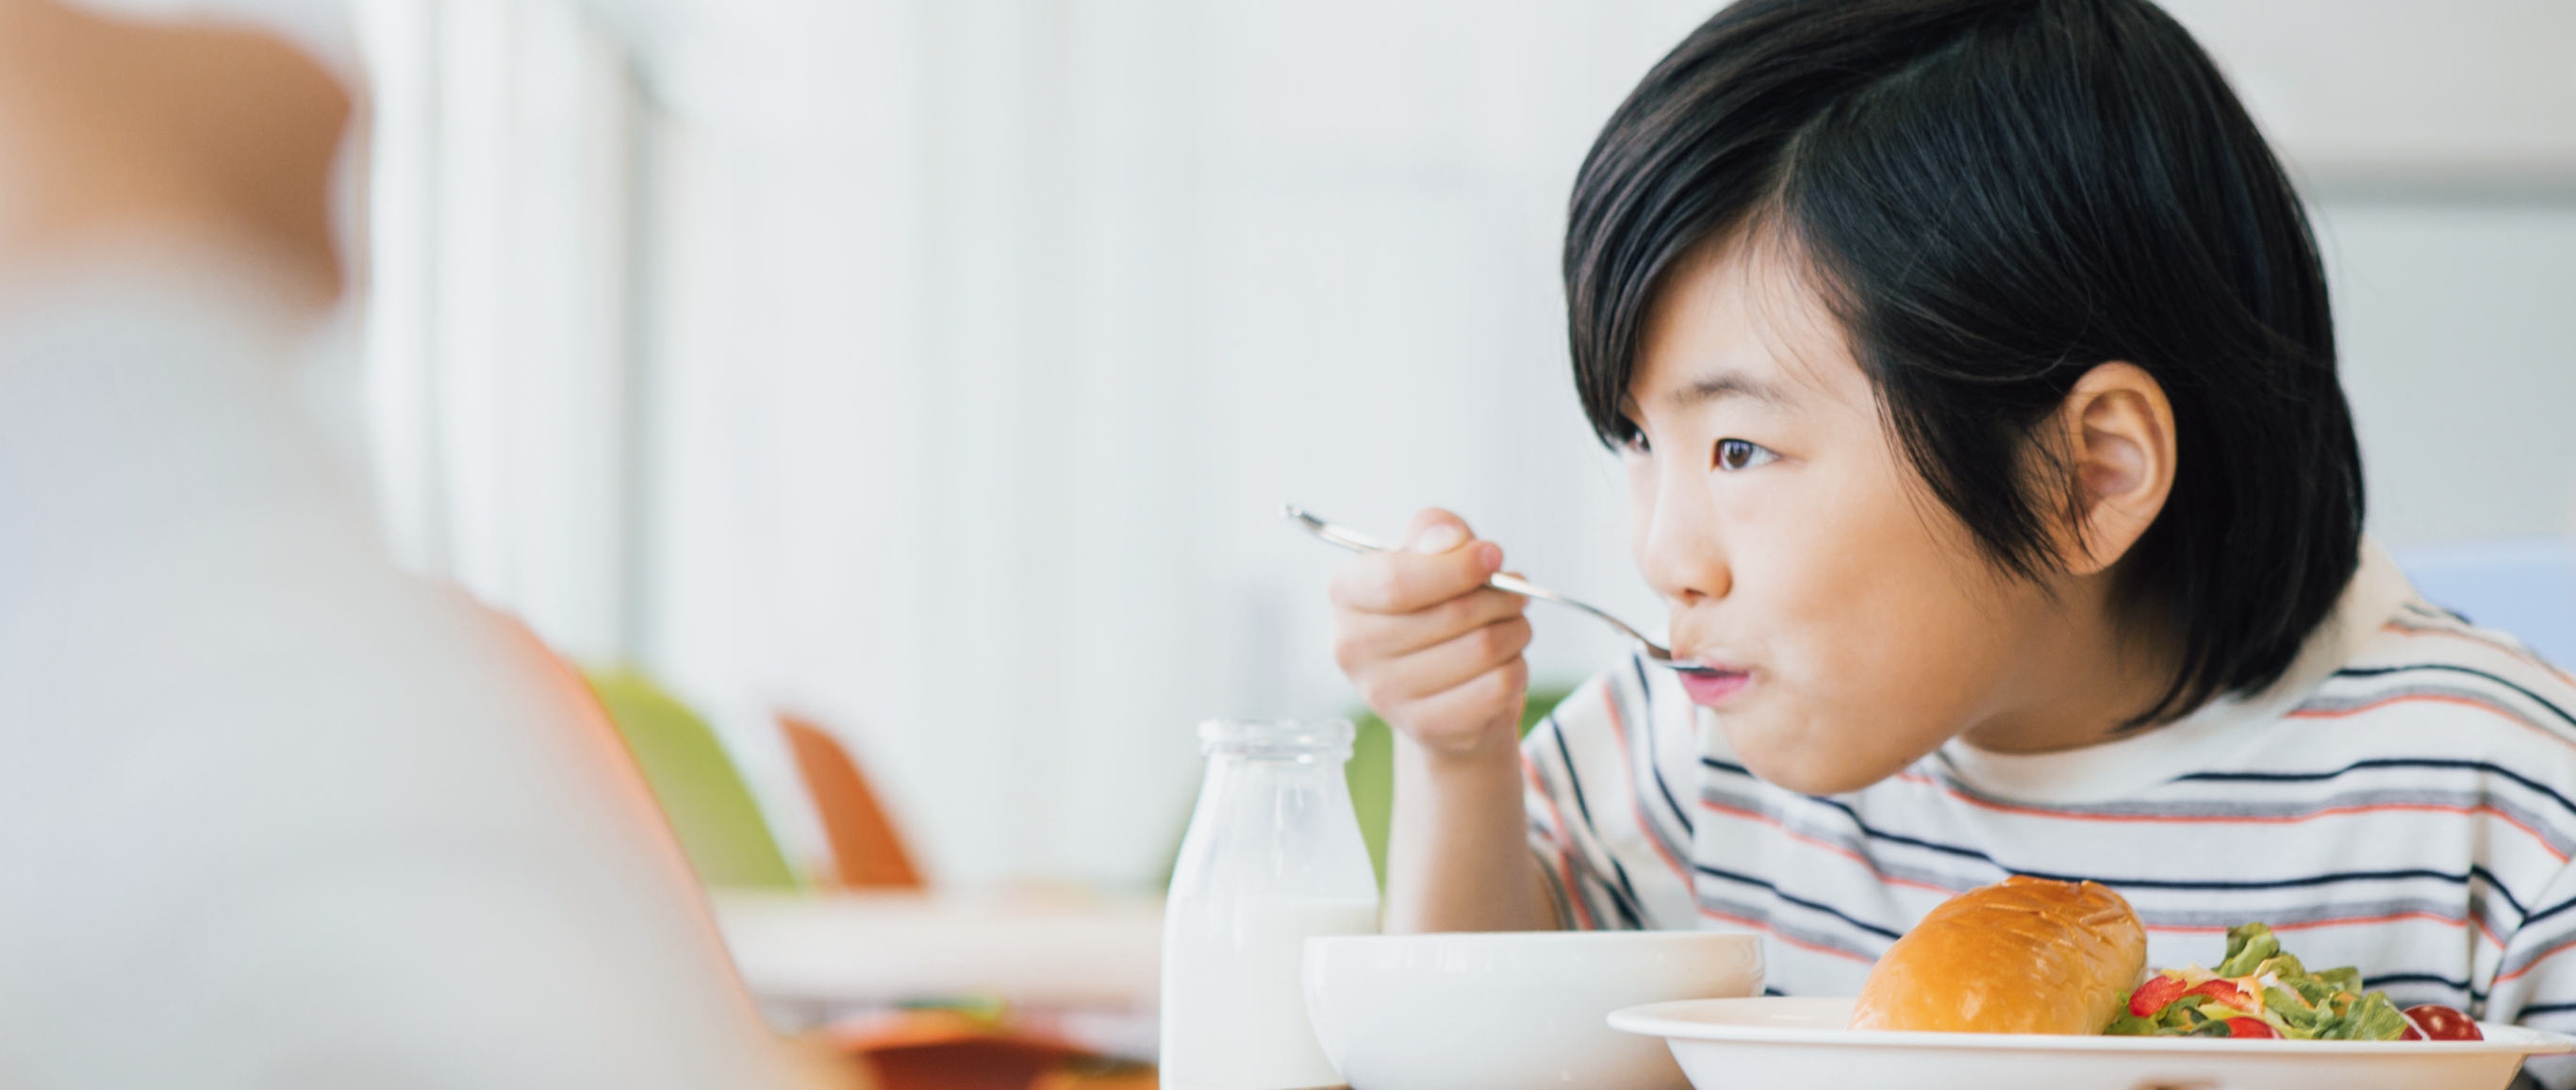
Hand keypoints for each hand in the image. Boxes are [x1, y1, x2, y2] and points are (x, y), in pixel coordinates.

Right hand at [1329, 509, 1531, 758]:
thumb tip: (1450, 542)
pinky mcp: (1426, 729)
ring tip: (1510, 628)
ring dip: (1515, 631)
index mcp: (1346, 594)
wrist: (1435, 686)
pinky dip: (1516, 669)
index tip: (1494, 557)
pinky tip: (1501, 665)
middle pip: (1453, 614)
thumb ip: (1434, 531)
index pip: (1397, 582)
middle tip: (1515, 594)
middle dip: (1501, 597)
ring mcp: (1386, 696)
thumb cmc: (1432, 606)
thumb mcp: (1427, 554)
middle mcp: (1353, 648)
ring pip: (1484, 649)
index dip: (1457, 567)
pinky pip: (1499, 688)